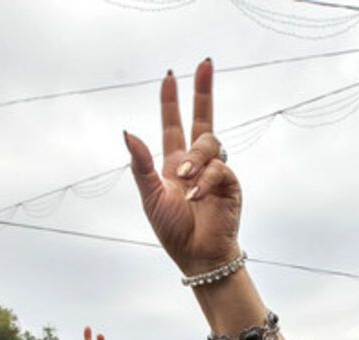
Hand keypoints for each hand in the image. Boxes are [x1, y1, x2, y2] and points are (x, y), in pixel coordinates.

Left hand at [124, 61, 239, 275]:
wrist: (197, 256)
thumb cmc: (173, 230)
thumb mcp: (150, 195)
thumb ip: (141, 164)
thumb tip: (128, 132)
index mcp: (174, 162)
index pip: (173, 124)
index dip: (171, 101)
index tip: (170, 77)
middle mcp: (196, 162)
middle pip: (203, 118)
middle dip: (204, 91)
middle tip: (206, 63)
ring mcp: (216, 171)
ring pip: (209, 143)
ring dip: (194, 157)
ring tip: (184, 178)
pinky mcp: (230, 184)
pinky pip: (219, 169)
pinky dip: (205, 180)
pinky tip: (196, 195)